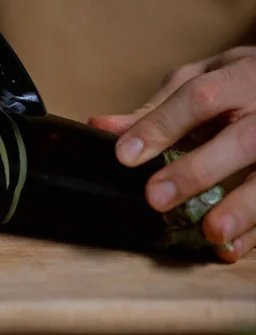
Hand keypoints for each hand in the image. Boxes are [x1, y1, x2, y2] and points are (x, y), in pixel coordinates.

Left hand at [88, 46, 255, 262]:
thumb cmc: (232, 84)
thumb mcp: (196, 81)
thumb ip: (155, 109)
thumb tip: (101, 126)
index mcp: (236, 78)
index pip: (199, 98)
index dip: (161, 126)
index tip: (125, 155)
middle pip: (241, 139)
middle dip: (197, 171)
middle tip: (156, 199)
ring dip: (242, 207)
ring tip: (212, 232)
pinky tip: (230, 247)